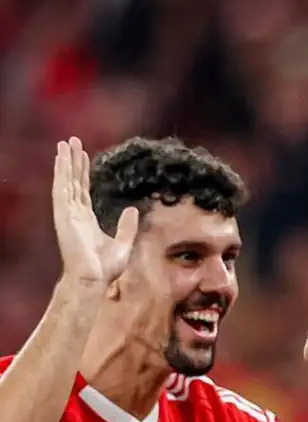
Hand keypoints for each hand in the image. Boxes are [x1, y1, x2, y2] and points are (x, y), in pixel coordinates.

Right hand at [53, 137, 139, 284]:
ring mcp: (67, 214)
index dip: (82, 173)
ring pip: (65, 182)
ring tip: (65, 143)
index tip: (83, 156)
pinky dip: (61, 173)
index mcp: (86, 219)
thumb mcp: (123, 243)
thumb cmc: (106, 268)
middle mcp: (74, 214)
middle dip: (72, 162)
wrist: (94, 279)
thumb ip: (126, 226)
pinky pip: (61, 190)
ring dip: (65, 162)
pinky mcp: (63, 216)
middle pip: (72, 182)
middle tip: (72, 141)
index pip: (83, 190)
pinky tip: (62, 158)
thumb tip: (132, 209)